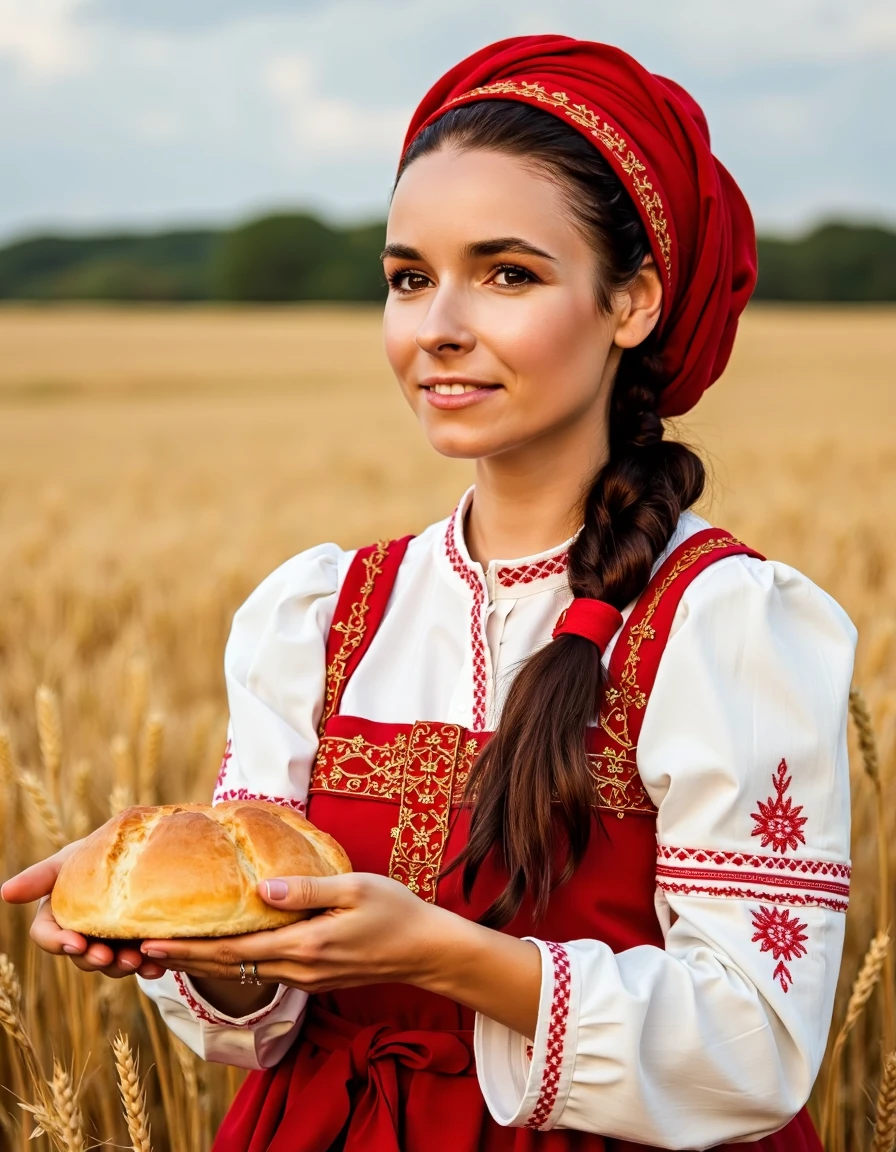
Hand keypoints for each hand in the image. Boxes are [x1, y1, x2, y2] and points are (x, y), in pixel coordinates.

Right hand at [1, 845, 164, 980]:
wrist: (138, 850)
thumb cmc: (94, 853)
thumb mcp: (68, 859)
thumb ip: (39, 876)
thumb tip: (4, 893)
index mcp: (58, 915)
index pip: (47, 936)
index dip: (58, 943)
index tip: (76, 943)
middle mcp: (81, 934)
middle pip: (80, 956)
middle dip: (94, 959)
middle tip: (111, 957)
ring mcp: (108, 941)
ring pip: (109, 964)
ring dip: (121, 966)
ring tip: (138, 959)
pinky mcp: (135, 943)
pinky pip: (140, 961)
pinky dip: (149, 965)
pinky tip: (159, 965)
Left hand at [140, 872, 445, 993]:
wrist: (426, 950)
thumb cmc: (394, 911)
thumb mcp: (352, 888)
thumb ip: (304, 890)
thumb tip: (258, 890)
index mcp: (304, 945)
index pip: (232, 950)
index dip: (189, 948)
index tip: (150, 942)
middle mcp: (298, 968)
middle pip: (228, 967)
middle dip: (184, 958)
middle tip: (141, 950)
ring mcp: (306, 977)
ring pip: (243, 971)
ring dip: (205, 962)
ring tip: (172, 950)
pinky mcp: (314, 976)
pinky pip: (263, 970)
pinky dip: (234, 962)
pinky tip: (223, 950)